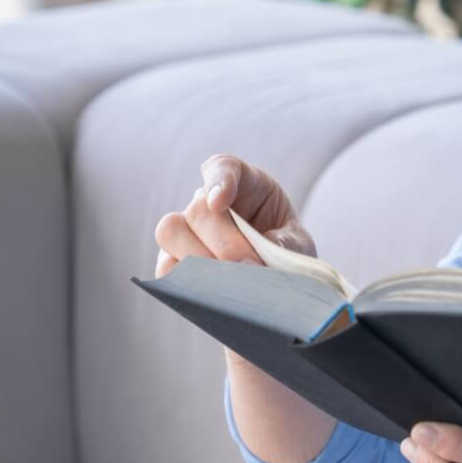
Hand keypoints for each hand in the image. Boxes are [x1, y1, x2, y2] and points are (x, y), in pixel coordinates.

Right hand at [153, 153, 317, 278]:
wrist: (277, 284)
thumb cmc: (286, 252)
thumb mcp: (297, 244)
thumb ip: (285, 245)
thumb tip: (263, 257)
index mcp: (244, 185)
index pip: (223, 168)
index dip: (219, 181)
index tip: (219, 202)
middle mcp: (208, 204)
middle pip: (198, 209)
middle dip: (223, 242)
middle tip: (248, 267)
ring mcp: (187, 231)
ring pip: (171, 231)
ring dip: (198, 260)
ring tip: (228, 285)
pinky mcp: (173, 261)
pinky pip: (165, 267)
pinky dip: (183, 282)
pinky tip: (209, 294)